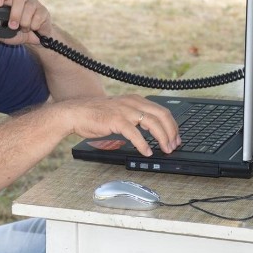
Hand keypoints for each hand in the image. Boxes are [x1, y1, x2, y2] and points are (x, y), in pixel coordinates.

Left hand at [0, 0, 51, 45]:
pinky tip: (33, 28)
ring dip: (25, 22)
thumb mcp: (5, 36)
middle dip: (15, 14)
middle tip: (13, 26)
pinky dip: (34, 25)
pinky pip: (38, 16)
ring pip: (29, 7)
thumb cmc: (18, 33)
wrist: (36, 40)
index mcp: (8, 1)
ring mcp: (32, 3)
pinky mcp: (42, 10)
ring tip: (24, 29)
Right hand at [59, 94, 181, 156]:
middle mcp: (132, 102)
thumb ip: (136, 117)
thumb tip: (152, 130)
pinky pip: (135, 133)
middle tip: (174, 145)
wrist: (76, 113)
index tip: (176, 137)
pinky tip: (147, 152)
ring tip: (165, 149)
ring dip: (162, 137)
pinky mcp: (116, 120)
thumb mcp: (121, 111)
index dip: (172, 125)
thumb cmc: (96, 115)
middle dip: (172, 131)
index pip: (162, 110)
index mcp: (136, 100)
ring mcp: (124, 110)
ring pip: (152, 122)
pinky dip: (143, 144)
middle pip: (162, 115)